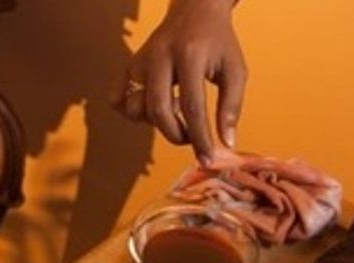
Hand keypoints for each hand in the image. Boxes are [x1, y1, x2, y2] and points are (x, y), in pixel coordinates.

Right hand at [111, 0, 246, 162]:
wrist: (196, 9)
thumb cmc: (218, 41)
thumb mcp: (235, 70)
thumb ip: (232, 107)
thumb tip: (227, 142)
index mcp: (190, 55)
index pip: (193, 106)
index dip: (200, 138)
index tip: (208, 158)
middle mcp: (160, 56)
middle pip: (158, 110)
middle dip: (176, 134)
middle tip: (191, 137)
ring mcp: (140, 60)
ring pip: (135, 108)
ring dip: (156, 122)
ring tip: (176, 111)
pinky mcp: (130, 65)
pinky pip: (118, 99)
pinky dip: (133, 112)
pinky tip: (155, 106)